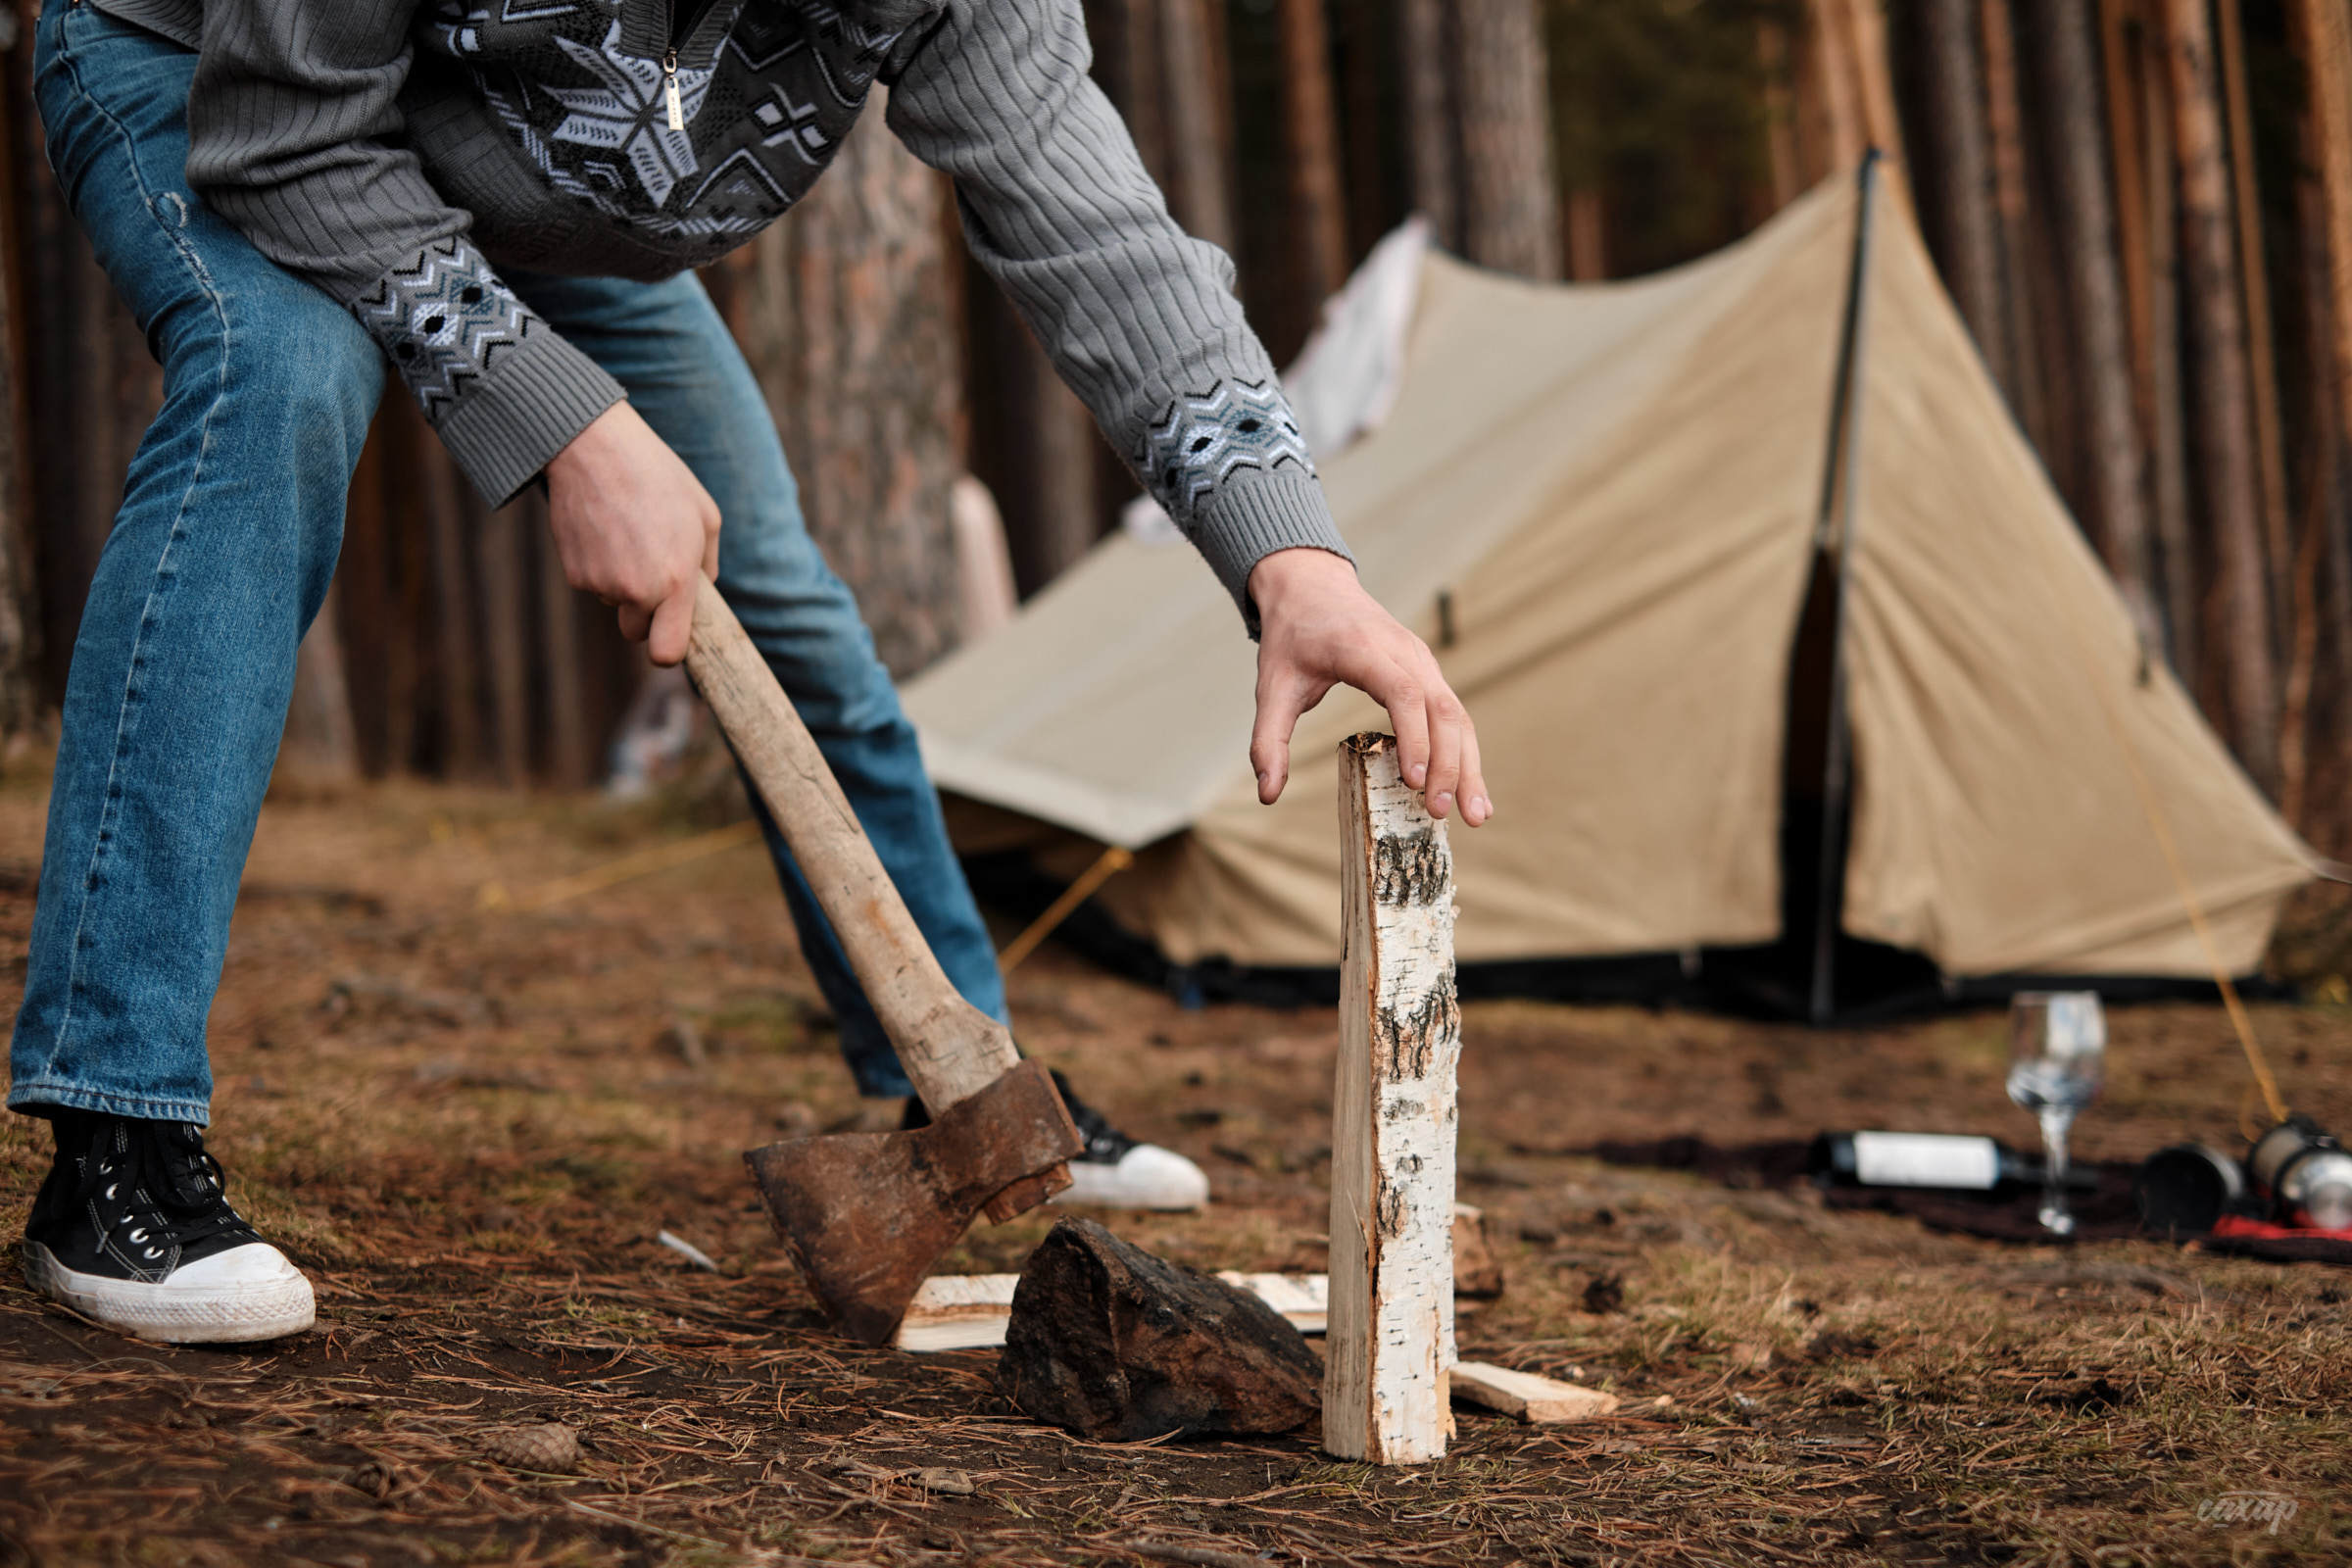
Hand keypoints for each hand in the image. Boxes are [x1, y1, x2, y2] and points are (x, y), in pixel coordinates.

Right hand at [543, 403, 721, 665]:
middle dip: (645, 611)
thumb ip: (708, 565)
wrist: (594, 448)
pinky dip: (598, 565)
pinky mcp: (573, 572)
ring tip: (629, 532)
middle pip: (637, 632)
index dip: (669, 650)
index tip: (672, 635)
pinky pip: (592, 583)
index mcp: (675, 581)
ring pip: (614, 602)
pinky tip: (605, 528)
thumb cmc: (658, 477)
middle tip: (651, 568)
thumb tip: (702, 594)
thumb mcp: (705, 515)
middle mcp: (636, 590)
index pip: (668, 652)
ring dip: (622, 581)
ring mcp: (600, 583)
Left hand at [1248, 548, 1489, 824]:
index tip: (1414, 781)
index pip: (1401, 692)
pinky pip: (1454, 712)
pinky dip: (1465, 751)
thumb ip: (1268, 740)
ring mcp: (1421, 659)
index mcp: (1361, 648)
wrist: (1312, 586)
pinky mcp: (1428, 671)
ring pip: (1457, 713)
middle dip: (1448, 763)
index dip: (1413, 737)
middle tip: (1442, 813)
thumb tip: (1267, 794)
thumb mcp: (1271, 685)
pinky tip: (1471, 789)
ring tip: (1475, 815)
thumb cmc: (1292, 636)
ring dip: (1468, 764)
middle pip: (1440, 708)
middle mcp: (1402, 651)